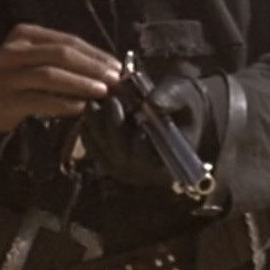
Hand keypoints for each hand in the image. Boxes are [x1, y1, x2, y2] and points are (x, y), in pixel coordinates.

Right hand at [0, 23, 121, 133]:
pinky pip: (39, 100)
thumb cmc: (18, 77)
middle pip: (59, 55)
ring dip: (79, 83)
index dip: (94, 53)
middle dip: (90, 67)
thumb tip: (106, 69)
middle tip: (113, 80)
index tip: (116, 67)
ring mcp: (8, 75)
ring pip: (49, 75)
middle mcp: (14, 50)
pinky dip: (62, 103)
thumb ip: (64, 60)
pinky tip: (80, 107)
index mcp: (25, 34)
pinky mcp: (6, 99)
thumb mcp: (35, 59)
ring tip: (101, 92)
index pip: (66, 40)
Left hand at [83, 74, 217, 187]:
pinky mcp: (109, 158)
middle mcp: (145, 174)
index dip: (141, 146)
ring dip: (96, 130)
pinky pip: (93, 149)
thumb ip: (170, 98)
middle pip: (122, 160)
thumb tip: (152, 103)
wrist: (173, 104)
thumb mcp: (182, 95)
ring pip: (103, 155)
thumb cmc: (182, 101)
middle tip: (113, 101)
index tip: (138, 118)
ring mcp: (125, 169)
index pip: (150, 166)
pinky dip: (88, 131)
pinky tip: (87, 112)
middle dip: (114, 130)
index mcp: (169, 165)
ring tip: (96, 102)